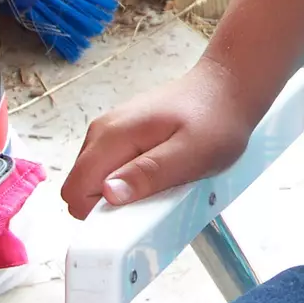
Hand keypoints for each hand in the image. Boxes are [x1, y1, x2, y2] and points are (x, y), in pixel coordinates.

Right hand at [59, 60, 259, 219]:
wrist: (227, 86)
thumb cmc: (215, 121)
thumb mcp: (191, 154)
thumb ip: (148, 174)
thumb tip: (108, 195)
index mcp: (112, 136)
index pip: (76, 190)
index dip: (99, 213)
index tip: (135, 215)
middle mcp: (101, 131)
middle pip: (81, 186)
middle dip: (110, 205)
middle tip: (155, 199)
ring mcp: (110, 130)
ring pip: (95, 179)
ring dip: (122, 192)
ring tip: (163, 183)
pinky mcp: (122, 133)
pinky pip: (111, 168)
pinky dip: (130, 179)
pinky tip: (161, 171)